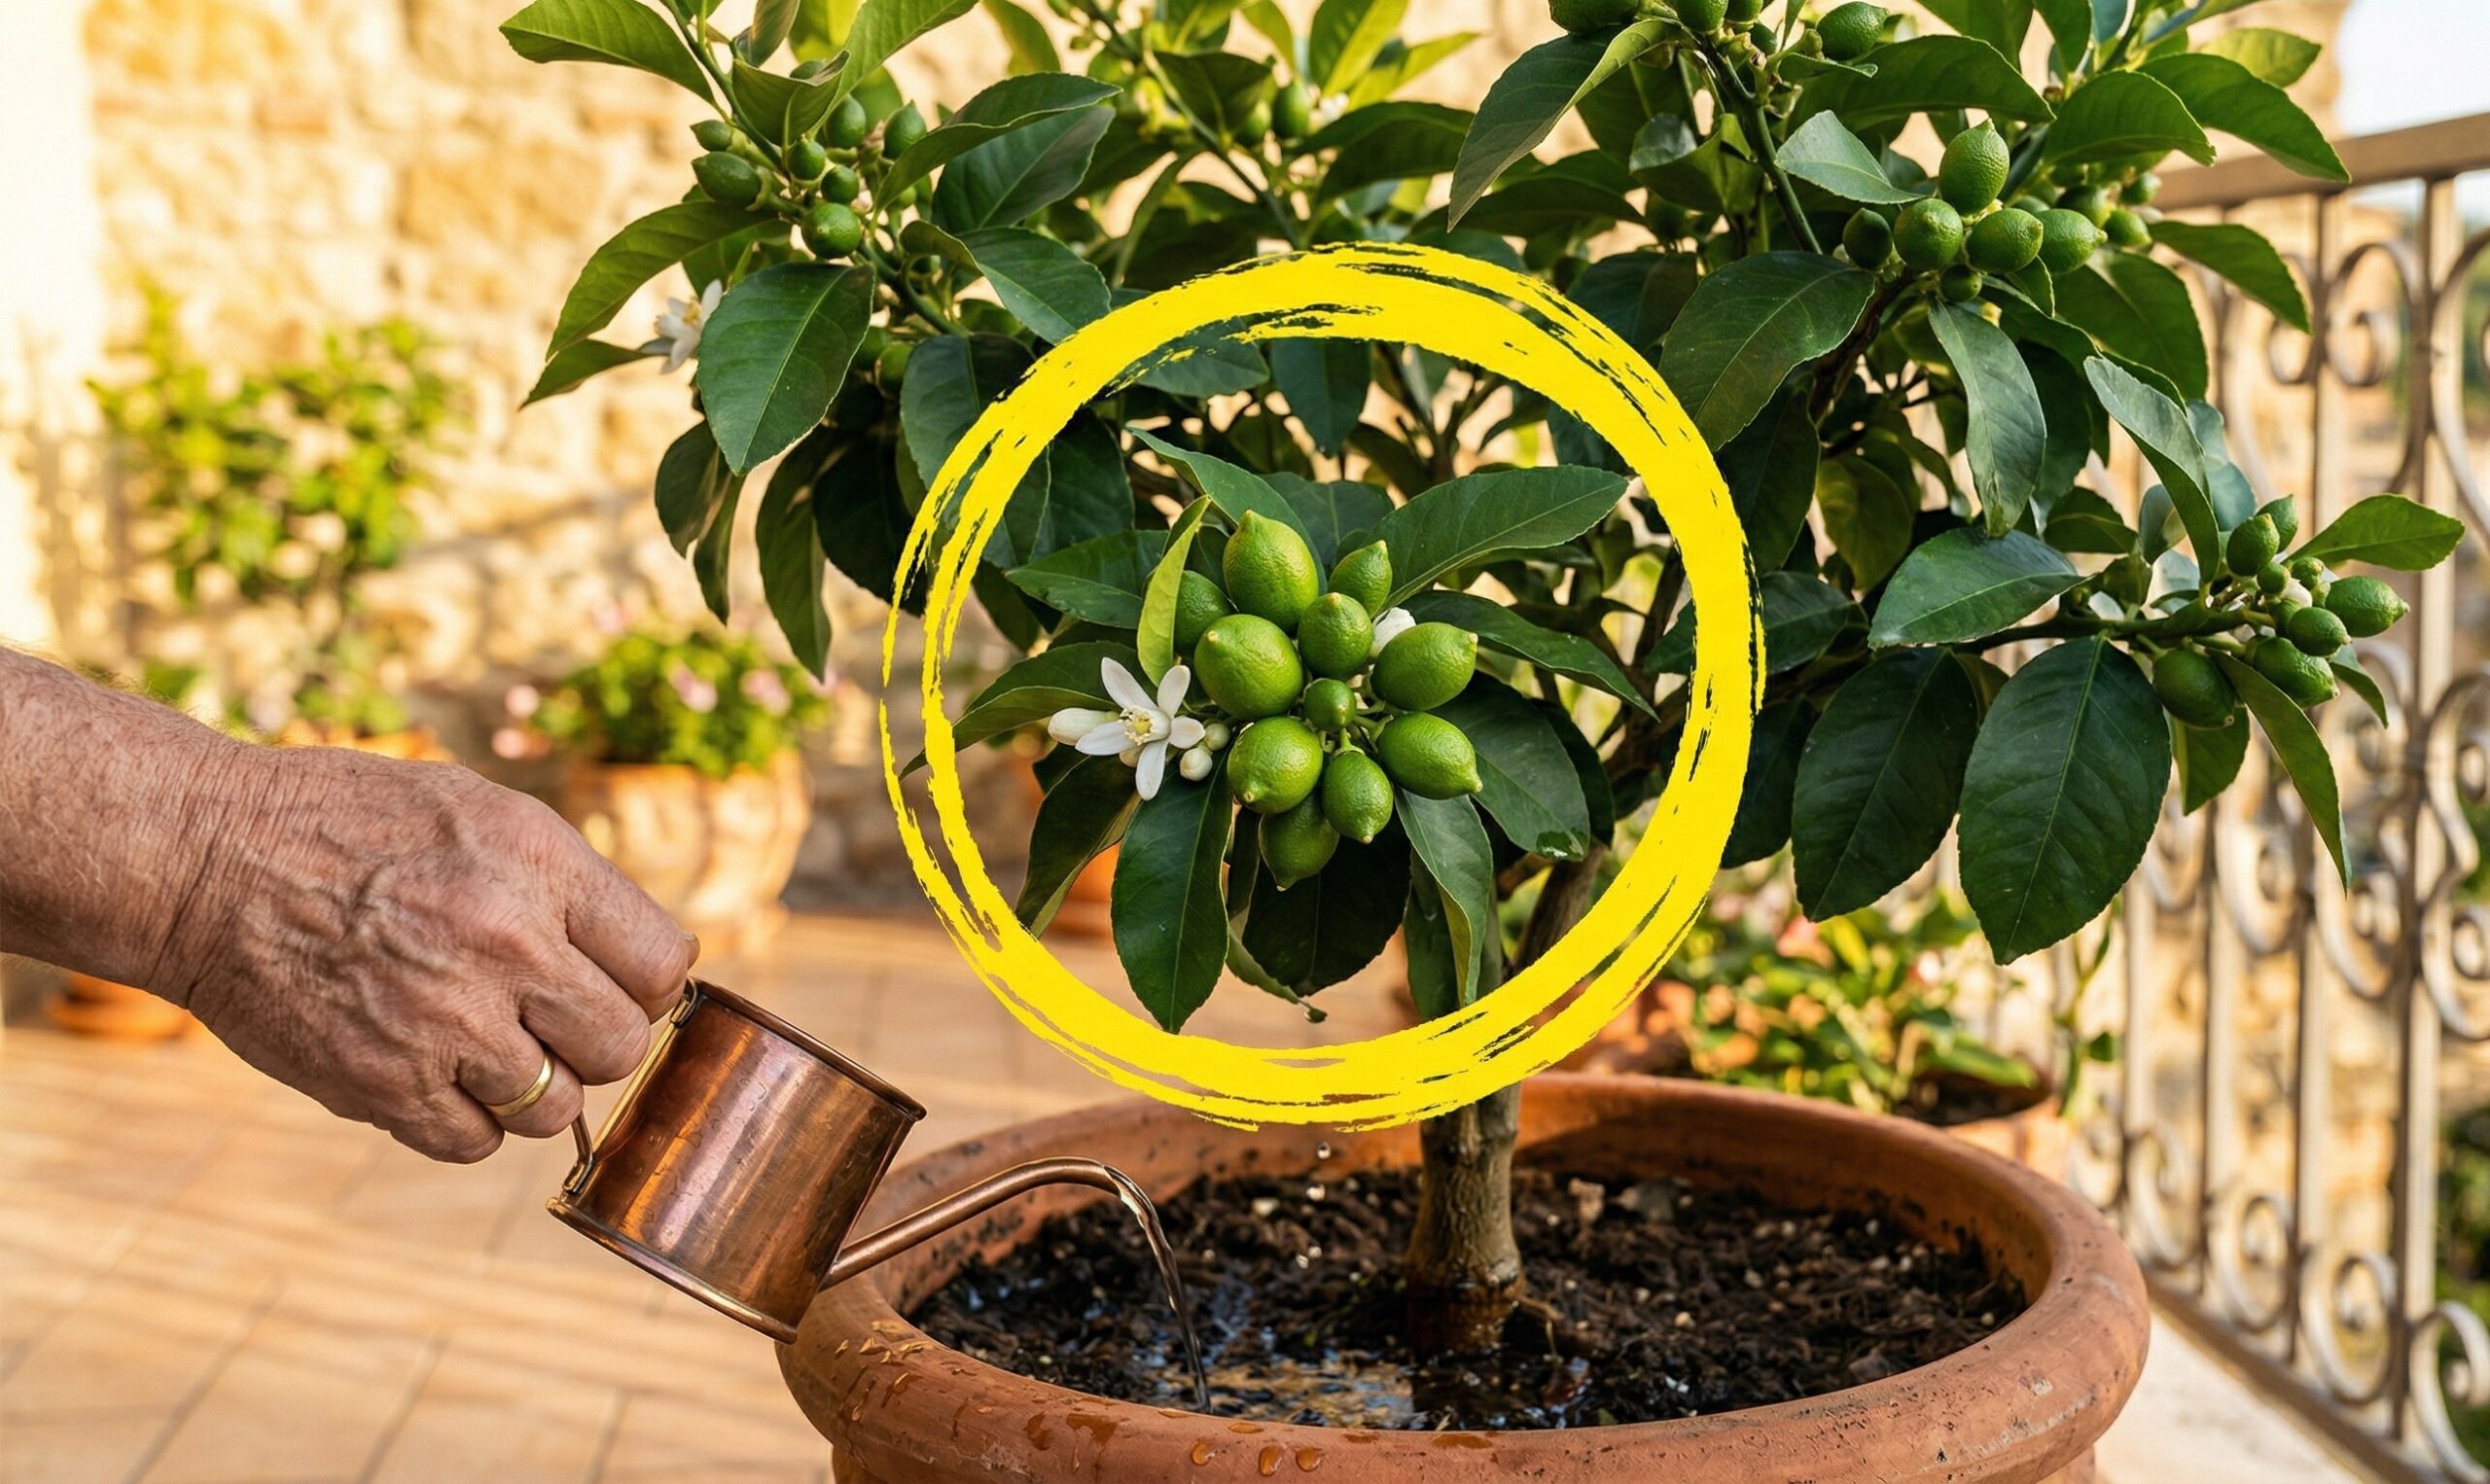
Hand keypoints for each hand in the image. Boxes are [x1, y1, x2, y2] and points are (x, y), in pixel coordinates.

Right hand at [153, 745, 698, 1162]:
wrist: (206, 859)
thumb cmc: (349, 825)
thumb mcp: (480, 812)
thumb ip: (569, 886)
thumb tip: (655, 966)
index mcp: (540, 868)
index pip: (663, 965)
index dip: (644, 982)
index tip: (611, 980)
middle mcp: (506, 947)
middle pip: (622, 1046)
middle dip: (595, 1039)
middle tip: (547, 1016)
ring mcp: (445, 1023)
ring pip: (556, 1108)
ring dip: (531, 1085)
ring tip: (481, 1040)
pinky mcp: (383, 1085)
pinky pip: (475, 1143)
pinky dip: (465, 1120)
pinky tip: (433, 1070)